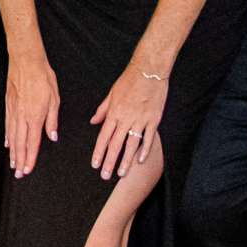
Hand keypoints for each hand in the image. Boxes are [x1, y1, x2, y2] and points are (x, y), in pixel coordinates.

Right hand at [4, 51, 58, 177]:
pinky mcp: (8, 105)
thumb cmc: (42, 77)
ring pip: (12, 136)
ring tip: (12, 163)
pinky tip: (7, 144)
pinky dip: (7, 136)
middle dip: (19, 160)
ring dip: (12, 152)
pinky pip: (7, 125)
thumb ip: (52, 120)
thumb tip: (52, 136)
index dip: (30, 158)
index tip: (28, 170)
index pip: (33, 143)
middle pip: (20, 144)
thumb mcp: (54, 98)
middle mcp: (22, 116)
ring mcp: (13, 111)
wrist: (26, 61)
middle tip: (18, 174)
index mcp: (35, 116)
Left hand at [90, 65, 167, 179]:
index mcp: (114, 112)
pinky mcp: (154, 119)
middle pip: (115, 144)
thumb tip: (93, 121)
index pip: (103, 136)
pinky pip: (148, 137)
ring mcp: (140, 119)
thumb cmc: (129, 80)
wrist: (149, 70)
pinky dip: (144, 149)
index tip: (94, 164)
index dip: (98, 152)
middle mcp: (126, 118)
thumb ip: (103, 109)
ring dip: (126, 161)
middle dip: (109, 161)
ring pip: (131, 144)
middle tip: (105, 176)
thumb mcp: (111, 94)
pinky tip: (140, 160)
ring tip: (121, 174)